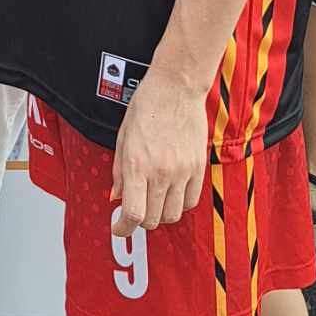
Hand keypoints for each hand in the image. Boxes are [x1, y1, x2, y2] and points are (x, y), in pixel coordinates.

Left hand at [111, 66, 208, 237]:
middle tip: (134, 209)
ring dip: (160, 214)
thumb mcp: (122, 138)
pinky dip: (180, 204)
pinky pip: (191, 201)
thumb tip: (116, 198)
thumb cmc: (146, 106)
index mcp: (137, 165)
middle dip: (139, 220)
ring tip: (153, 200)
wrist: (176, 87)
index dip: (122, 228)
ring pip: (173, 215)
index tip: (118, 228)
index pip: (132, 214)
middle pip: (152, 219)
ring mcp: (183, 171)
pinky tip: (171, 193)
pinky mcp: (198, 167)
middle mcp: (161, 172)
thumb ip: (119, 172)